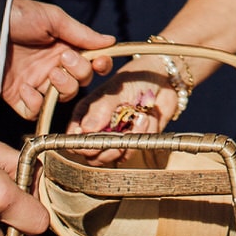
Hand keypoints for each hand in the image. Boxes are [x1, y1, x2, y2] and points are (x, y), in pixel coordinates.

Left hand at [1, 0, 114, 120]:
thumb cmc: (21, 17)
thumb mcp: (53, 19)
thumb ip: (81, 33)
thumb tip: (110, 41)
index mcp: (65, 48)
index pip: (91, 63)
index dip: (99, 65)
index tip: (100, 61)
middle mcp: (54, 67)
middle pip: (80, 82)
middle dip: (79, 72)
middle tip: (64, 58)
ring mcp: (37, 82)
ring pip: (63, 97)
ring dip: (62, 87)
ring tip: (51, 73)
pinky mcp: (18, 96)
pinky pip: (34, 111)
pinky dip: (35, 102)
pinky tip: (26, 86)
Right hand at [65, 64, 179, 164]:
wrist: (163, 79)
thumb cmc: (135, 79)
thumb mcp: (116, 91)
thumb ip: (101, 110)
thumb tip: (85, 131)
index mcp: (85, 114)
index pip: (73, 140)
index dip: (82, 144)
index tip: (97, 137)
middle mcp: (96, 129)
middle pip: (91, 156)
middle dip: (108, 146)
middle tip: (123, 132)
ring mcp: (113, 137)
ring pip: (111, 157)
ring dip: (127, 141)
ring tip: (141, 117)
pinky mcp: (130, 142)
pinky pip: (130, 152)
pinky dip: (140, 138)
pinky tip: (147, 119)